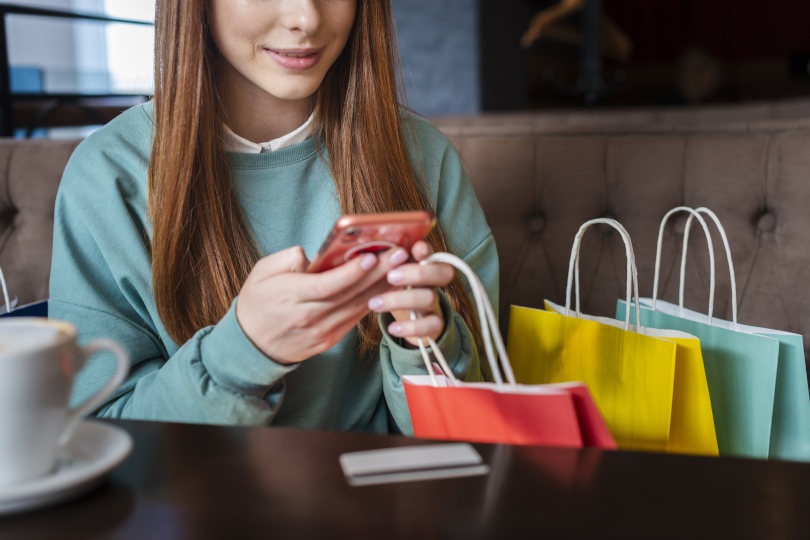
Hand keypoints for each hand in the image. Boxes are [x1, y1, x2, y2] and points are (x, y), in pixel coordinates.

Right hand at [236, 245, 410, 364]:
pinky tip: (389, 287)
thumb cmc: (257, 302)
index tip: (372, 256)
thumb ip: (288, 258)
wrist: (251, 345)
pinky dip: (374, 302)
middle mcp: (309, 316)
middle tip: (401, 255)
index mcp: (290, 297)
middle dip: (378, 273)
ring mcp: (321, 331)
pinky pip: (355, 317)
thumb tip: (316, 255)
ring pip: (358, 306)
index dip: (352, 272)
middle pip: (350, 294)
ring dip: (383, 287)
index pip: (327, 285)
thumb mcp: (261, 272)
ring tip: (402, 267)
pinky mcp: (330, 339)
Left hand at [366, 240, 454, 346]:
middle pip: (443, 272)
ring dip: (400, 299)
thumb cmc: (395, 288)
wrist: (408, 320)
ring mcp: (436, 303)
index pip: (433, 252)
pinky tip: (392, 328)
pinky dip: (411, 327)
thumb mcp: (390, 273)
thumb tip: (366, 252)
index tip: (415, 249)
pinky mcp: (435, 325)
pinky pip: (431, 325)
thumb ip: (384, 262)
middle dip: (418, 273)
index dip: (427, 250)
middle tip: (390, 276)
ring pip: (429, 297)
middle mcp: (434, 282)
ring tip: (374, 303)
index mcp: (424, 264)